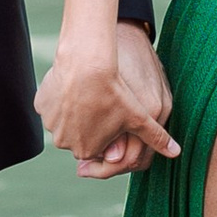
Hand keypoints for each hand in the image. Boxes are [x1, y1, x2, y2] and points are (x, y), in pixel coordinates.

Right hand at [38, 29, 180, 180]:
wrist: (88, 62)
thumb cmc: (115, 92)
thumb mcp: (139, 116)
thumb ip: (155, 138)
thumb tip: (176, 153)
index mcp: (86, 150)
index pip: (100, 146)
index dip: (110, 131)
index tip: (115, 114)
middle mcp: (64, 142)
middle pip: (81, 134)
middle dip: (92, 123)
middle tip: (103, 100)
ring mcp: (50, 123)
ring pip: (66, 119)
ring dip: (76, 110)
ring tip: (91, 90)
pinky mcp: (41, 104)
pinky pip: (53, 103)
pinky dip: (62, 97)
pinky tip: (76, 84)